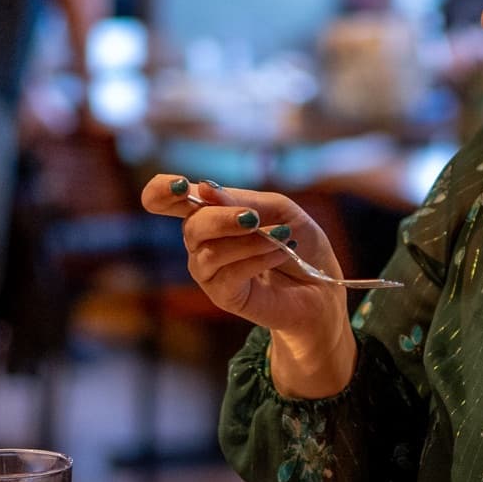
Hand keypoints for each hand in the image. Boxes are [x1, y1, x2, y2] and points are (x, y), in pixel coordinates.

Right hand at [139, 175, 355, 389]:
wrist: (321, 287)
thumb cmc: (297, 242)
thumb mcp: (280, 210)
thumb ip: (243, 199)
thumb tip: (203, 189)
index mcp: (208, 212)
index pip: (164, 199)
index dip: (162, 190)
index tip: (180, 185)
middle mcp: (200, 241)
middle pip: (191, 225)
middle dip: (221, 218)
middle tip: (255, 219)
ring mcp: (208, 271)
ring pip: (208, 252)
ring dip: (248, 241)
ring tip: (283, 239)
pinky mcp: (222, 296)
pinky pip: (227, 274)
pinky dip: (256, 260)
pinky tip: (280, 254)